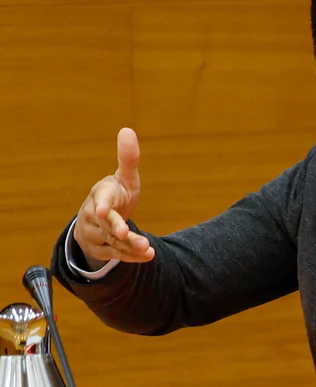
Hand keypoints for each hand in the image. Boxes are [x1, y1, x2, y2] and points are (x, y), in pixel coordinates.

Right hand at [73, 128, 154, 265]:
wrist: (99, 220)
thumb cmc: (116, 194)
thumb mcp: (124, 178)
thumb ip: (128, 159)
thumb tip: (127, 130)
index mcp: (101, 195)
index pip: (101, 199)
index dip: (103, 205)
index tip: (105, 211)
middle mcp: (94, 215)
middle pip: (105, 224)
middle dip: (116, 229)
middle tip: (126, 234)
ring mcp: (96, 233)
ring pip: (112, 241)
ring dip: (129, 246)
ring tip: (147, 249)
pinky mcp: (102, 249)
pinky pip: (117, 254)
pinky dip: (133, 256)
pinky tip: (148, 255)